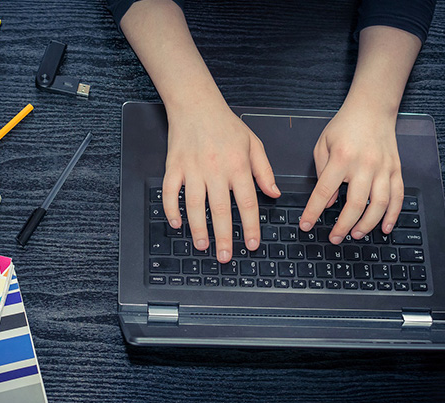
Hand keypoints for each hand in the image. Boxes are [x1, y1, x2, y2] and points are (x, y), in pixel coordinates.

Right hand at [162, 102, 280, 263]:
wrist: (196, 104)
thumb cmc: (226, 124)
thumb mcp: (254, 144)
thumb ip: (265, 171)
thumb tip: (273, 194)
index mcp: (237, 166)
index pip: (247, 202)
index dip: (250, 226)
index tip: (252, 244)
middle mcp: (215, 169)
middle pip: (220, 210)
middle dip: (223, 237)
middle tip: (226, 256)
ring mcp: (192, 169)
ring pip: (194, 204)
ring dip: (197, 228)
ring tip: (202, 245)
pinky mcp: (174, 166)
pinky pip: (170, 192)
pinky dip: (171, 209)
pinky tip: (176, 223)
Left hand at [300, 105, 403, 243]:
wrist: (372, 109)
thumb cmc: (344, 126)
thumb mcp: (323, 145)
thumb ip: (322, 173)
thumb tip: (329, 201)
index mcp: (342, 158)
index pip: (324, 192)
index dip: (313, 212)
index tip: (306, 225)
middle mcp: (365, 165)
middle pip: (355, 204)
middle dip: (343, 226)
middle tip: (334, 238)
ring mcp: (383, 168)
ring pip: (379, 205)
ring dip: (367, 224)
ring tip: (356, 234)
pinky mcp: (396, 169)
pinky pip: (397, 197)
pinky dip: (392, 215)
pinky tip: (384, 228)